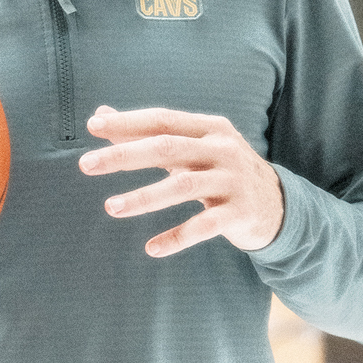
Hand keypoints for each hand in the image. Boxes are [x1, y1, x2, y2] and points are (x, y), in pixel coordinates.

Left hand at [78, 105, 284, 255]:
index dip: (128, 122)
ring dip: (144, 197)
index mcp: (209, 128)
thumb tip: (100, 114)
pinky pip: (204, 227)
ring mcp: (233, 181)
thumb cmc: (219, 170)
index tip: (92, 126)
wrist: (277, 205)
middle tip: (85, 164)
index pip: (162, 120)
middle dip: (124, 155)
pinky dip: (177, 237)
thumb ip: (146, 133)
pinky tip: (151, 249)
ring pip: (183, 187)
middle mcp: (222, 149)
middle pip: (167, 148)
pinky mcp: (240, 213)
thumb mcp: (191, 146)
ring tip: (110, 207)